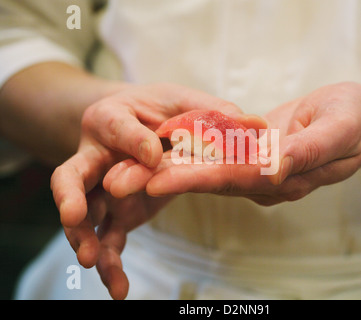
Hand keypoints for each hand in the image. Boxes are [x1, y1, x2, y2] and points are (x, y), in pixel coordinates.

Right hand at [50, 83, 257, 298]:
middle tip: (74, 215)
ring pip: (85, 215)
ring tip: (94, 262)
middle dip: (70, 196)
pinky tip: (120, 289)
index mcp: (113, 119)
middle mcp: (98, 156)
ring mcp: (105, 189)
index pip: (117, 128)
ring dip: (85, 239)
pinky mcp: (119, 212)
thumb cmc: (159, 110)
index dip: (133, 141)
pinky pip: (108, 238)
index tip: (156, 156)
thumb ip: (213, 112)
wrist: (140, 125)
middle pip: (71, 175)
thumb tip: (254, 124)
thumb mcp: (183, 102)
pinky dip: (111, 263)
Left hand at [102, 82, 360, 205]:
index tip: (156, 182)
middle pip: (207, 180)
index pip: (233, 180)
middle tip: (117, 181)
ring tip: (122, 169)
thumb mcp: (340, 128)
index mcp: (284, 177)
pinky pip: (212, 152)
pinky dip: (183, 151)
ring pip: (203, 168)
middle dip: (163, 180)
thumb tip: (273, 169)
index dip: (195, 180)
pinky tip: (153, 148)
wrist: (356, 117)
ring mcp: (254, 168)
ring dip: (163, 168)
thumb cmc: (355, 120)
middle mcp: (262, 179)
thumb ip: (307, 151)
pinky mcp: (248, 152)